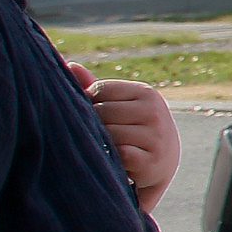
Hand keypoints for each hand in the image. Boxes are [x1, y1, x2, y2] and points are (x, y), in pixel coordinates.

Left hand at [62, 67, 182, 209]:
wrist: (163, 166)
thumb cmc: (133, 131)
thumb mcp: (122, 107)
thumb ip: (96, 88)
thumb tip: (69, 65)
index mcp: (147, 93)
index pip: (100, 89)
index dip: (90, 104)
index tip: (98, 118)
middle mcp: (155, 111)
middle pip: (102, 111)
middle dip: (95, 125)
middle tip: (102, 138)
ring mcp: (156, 136)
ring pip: (108, 134)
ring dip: (102, 144)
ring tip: (109, 150)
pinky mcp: (152, 162)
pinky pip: (117, 154)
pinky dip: (112, 160)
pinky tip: (117, 163)